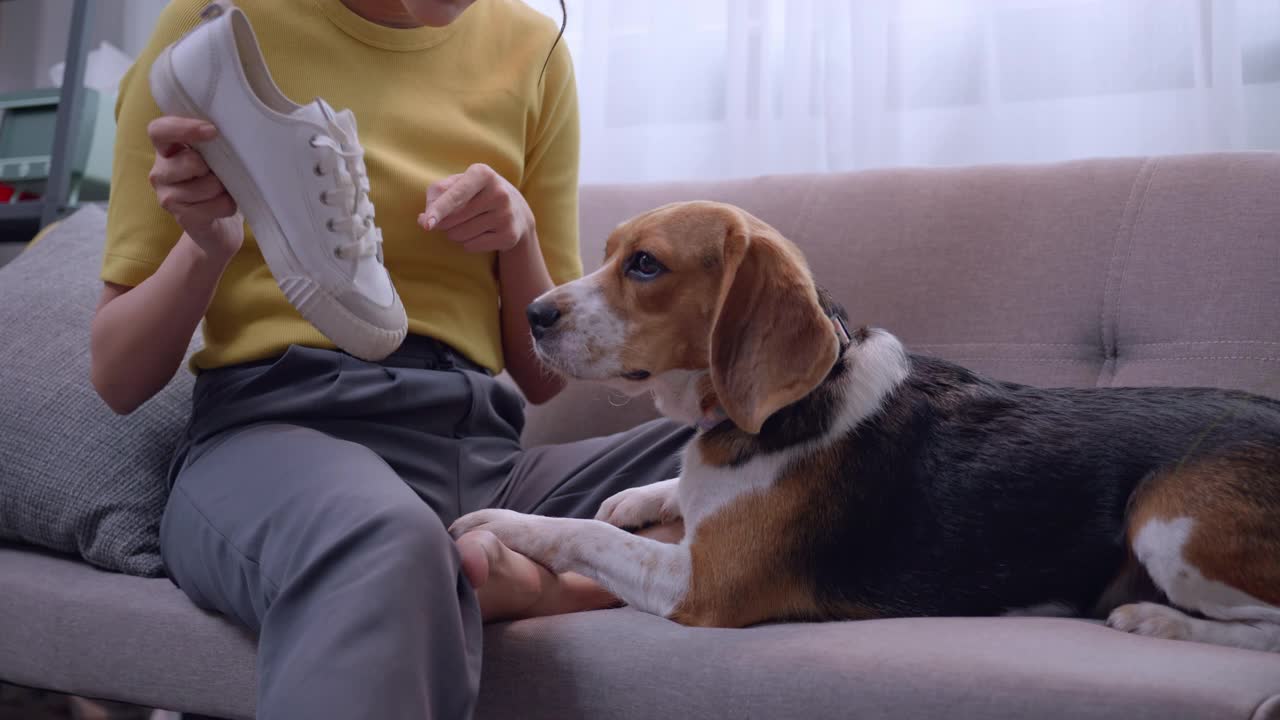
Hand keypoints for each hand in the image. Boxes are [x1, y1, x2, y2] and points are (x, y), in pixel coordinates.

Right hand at [146, 116, 242, 261]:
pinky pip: (216, 205)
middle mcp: (160, 172)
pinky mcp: (182, 218)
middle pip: (191, 162)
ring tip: (223, 191)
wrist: (218, 226)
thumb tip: (233, 135)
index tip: (212, 131)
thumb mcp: (214, 158)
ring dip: (225, 188)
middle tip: (220, 174)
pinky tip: (224, 206)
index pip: (159, 130)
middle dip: (216, 168)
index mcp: (167, 150)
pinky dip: (228, 205)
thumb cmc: (217, 182)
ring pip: (208, 185)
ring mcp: (168, 197)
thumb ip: (213, 144)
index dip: (183, 128)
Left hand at [419, 163, 533, 252]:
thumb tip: (423, 220)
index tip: (427, 224)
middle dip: (443, 223)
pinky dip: (468, 243)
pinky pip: (472, 246)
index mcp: (483, 174)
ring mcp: (506, 216)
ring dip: (455, 233)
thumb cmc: (477, 194)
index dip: (439, 210)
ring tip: (468, 223)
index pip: (455, 195)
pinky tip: (480, 233)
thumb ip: (436, 194)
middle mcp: (498, 193)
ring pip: (461, 234)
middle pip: (454, 219)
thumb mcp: (459, 183)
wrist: (517, 211)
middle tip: (450, 218)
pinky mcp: (509, 236)